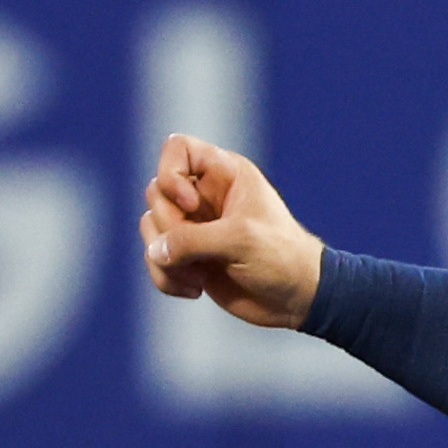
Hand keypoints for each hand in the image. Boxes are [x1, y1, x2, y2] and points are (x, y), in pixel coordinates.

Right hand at [137, 134, 323, 327]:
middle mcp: (204, 195)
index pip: (177, 149)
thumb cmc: (282, 257)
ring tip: (196, 278)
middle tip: (200, 252)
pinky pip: (154, 258)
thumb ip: (191, 241)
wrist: (296, 298)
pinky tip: (194, 290)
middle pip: (156, 194)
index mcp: (225, 174)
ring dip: (166, 259)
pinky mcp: (187, 256)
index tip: (191, 203)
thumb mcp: (239, 240)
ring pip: (150, 227)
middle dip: (170, 228)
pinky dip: (165, 277)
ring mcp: (193, 226)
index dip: (171, 174)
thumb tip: (155, 251)